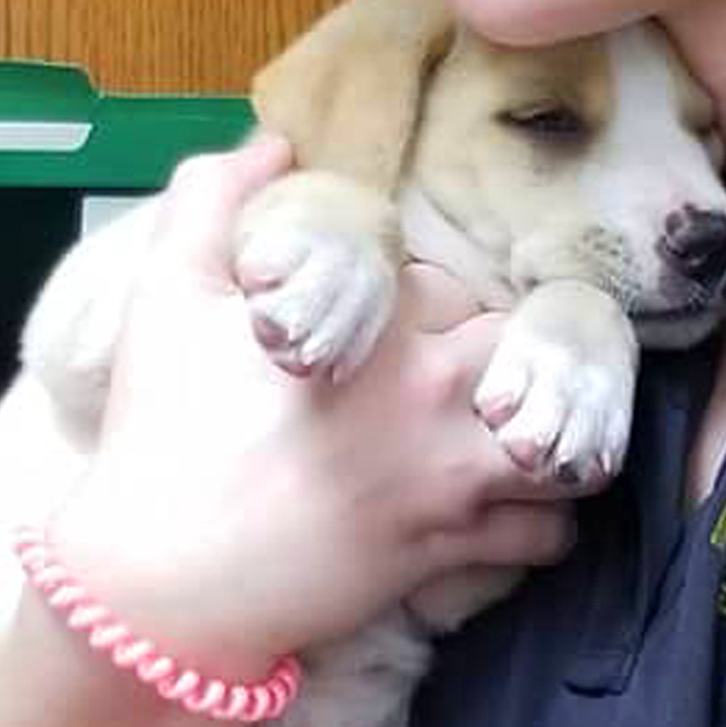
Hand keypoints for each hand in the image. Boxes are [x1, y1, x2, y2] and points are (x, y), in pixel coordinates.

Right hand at [45, 138, 580, 671]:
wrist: (159, 583)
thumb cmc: (163, 431)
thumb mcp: (168, 293)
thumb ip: (214, 200)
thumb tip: (273, 144)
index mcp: (378, 327)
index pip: (457, 282)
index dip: (440, 297)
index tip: (413, 318)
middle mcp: (435, 398)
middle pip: (538, 350)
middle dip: (524, 354)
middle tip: (488, 369)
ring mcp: (450, 480)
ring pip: (566, 443)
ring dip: (558, 432)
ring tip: (531, 429)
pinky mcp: (450, 552)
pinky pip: (548, 534)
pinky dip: (548, 520)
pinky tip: (519, 505)